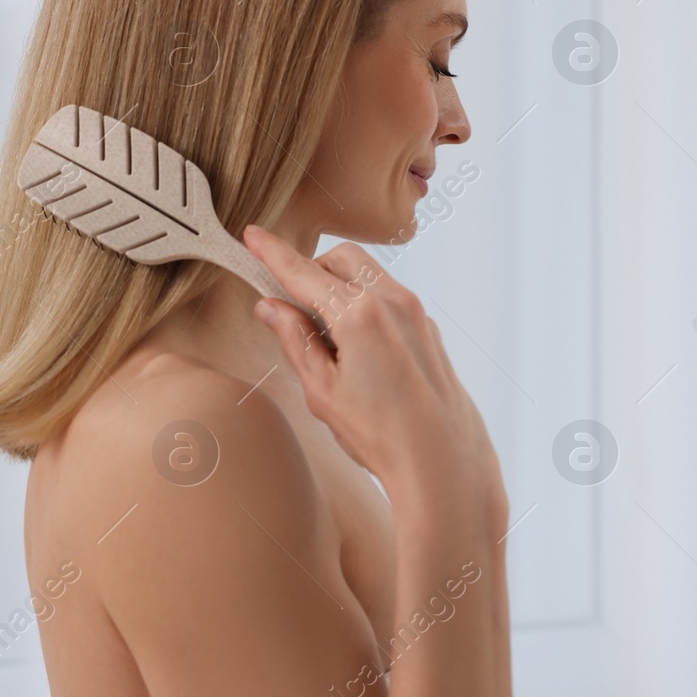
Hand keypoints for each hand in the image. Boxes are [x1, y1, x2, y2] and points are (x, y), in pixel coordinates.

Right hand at [244, 225, 503, 517]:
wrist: (443, 462)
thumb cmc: (381, 435)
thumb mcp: (322, 392)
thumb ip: (295, 340)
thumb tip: (271, 307)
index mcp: (359, 315)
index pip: (304, 273)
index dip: (273, 253)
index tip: (253, 235)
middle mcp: (392, 301)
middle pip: (341, 259)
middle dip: (312, 269)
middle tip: (292, 306)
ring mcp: (415, 311)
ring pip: (367, 274)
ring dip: (339, 286)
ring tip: (326, 336)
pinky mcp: (427, 326)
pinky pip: (387, 295)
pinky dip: (363, 302)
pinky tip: (355, 346)